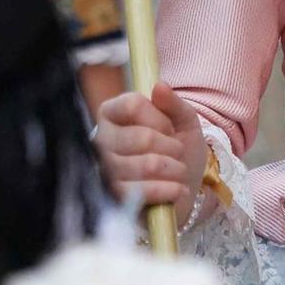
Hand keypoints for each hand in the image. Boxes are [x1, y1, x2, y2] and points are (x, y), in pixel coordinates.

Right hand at [94, 83, 206, 212]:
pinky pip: (142, 191)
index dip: (160, 118)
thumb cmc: (178, 150)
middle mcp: (101, 140)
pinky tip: (177, 189)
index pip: (132, 104)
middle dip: (172, 148)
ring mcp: (104, 170)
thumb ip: (173, 103)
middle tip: (177, 154)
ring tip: (178, 171)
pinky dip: (168, 190)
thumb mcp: (183, 121)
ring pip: (147, 165)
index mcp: (112, 113)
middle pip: (143, 137)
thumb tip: (160, 86)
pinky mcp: (113, 198)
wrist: (182, 189)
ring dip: (174, 169)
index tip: (169, 128)